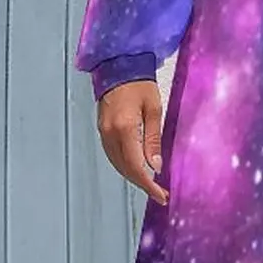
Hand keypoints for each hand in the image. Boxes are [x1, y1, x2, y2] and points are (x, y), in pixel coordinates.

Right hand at [97, 79, 167, 205]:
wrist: (118, 66)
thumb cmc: (139, 84)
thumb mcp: (154, 110)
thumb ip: (153, 139)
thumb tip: (155, 166)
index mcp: (125, 128)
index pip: (136, 166)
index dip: (148, 185)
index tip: (160, 195)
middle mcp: (110, 133)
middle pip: (125, 168)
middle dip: (142, 183)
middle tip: (159, 193)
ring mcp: (103, 132)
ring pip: (117, 164)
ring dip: (133, 176)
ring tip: (150, 184)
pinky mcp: (102, 129)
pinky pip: (112, 155)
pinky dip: (125, 166)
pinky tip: (136, 169)